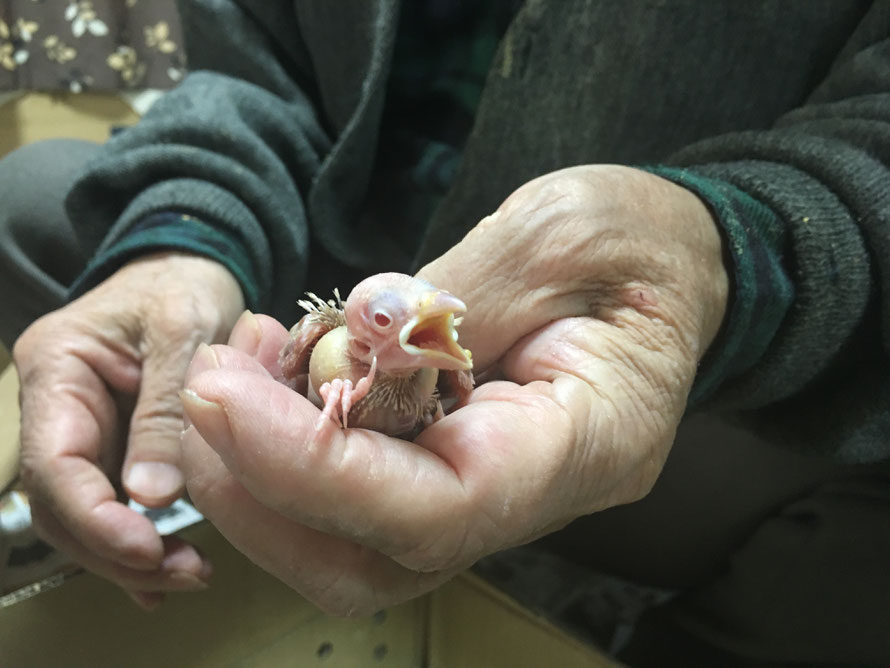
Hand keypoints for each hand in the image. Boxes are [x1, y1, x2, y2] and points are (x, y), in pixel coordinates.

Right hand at [14, 252, 243, 608]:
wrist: (193, 268)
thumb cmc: (185, 283)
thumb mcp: (184, 329)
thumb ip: (166, 406)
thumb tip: (152, 495)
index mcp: (57, 368)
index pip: (55, 462)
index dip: (95, 517)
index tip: (146, 549)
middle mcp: (58, 406)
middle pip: (63, 501)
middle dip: (115, 548)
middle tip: (181, 574)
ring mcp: (84, 428)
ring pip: (86, 512)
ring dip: (129, 555)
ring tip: (187, 576)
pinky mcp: (114, 444)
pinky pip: (115, 501)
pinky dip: (138, 539)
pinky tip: (164, 574)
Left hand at [180, 165, 726, 613]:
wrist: (674, 266)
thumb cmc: (637, 243)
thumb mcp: (555, 233)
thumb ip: (448, 299)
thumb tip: (345, 344)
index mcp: (587, 445)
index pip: (438, 509)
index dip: (316, 470)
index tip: (225, 396)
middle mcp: (536, 495)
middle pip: (378, 560)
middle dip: (264, 491)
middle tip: (206, 388)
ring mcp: (495, 492)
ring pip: (355, 546)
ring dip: (264, 476)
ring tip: (230, 373)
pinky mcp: (459, 467)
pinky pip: (363, 494)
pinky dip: (295, 448)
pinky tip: (273, 374)